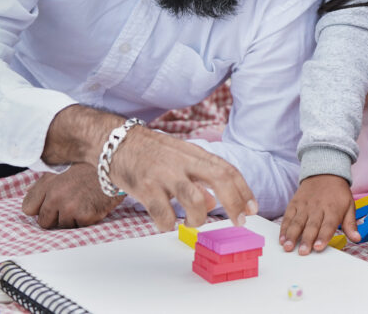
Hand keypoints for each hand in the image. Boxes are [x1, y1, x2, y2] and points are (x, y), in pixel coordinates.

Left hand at [22, 163, 122, 228]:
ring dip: (72, 219)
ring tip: (84, 201)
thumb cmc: (88, 167)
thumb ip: (43, 184)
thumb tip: (27, 194)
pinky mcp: (86, 216)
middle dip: (55, 217)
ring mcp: (70, 207)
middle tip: (71, 203)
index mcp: (47, 184)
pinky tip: (93, 205)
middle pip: (44, 222)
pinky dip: (86, 219)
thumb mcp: (62, 169)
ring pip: (63, 226)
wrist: (115, 165)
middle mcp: (56, 196)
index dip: (40, 207)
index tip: (50, 204)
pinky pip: (79, 227)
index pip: (28, 208)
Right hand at [111, 127, 249, 231]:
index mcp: (195, 154)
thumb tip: (213, 202)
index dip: (244, 190)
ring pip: (195, 200)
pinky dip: (169, 225)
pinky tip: (168, 223)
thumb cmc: (152, 152)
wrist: (116, 142)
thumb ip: (200, 179)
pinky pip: (163, 214)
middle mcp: (183, 162)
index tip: (252, 209)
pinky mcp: (145, 187)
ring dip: (199, 219)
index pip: (228, 170)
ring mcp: (164, 174)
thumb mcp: (181, 160)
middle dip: (234, 203)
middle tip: (239, 221)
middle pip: (220, 179)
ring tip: (193, 223)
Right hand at [279, 175, 358, 254]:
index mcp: (333, 209)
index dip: (323, 237)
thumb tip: (357, 239)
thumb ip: (351, 224)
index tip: (318, 248)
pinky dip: (284, 227)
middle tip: (302, 252)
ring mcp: (305, 206)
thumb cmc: (338, 193)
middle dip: (306, 239)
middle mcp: (318, 208)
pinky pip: (288, 216)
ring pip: (297, 222)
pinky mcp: (295, 203)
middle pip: (311, 225)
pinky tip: (282, 238)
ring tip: (288, 247)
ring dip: (292, 235)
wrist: (325, 172)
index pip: (328, 225)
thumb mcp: (349, 206)